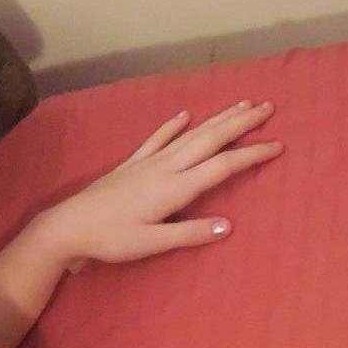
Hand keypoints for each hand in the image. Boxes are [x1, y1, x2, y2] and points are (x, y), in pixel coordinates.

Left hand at [48, 99, 283, 270]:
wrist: (69, 226)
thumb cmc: (110, 239)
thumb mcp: (151, 244)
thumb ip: (189, 234)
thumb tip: (228, 226)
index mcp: (174, 188)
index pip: (222, 166)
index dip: (251, 155)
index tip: (277, 146)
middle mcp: (165, 167)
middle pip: (210, 139)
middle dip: (240, 123)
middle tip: (267, 107)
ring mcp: (147, 162)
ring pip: (189, 134)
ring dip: (216, 118)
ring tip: (240, 104)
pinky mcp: (131, 164)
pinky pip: (157, 138)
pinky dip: (173, 125)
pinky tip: (185, 114)